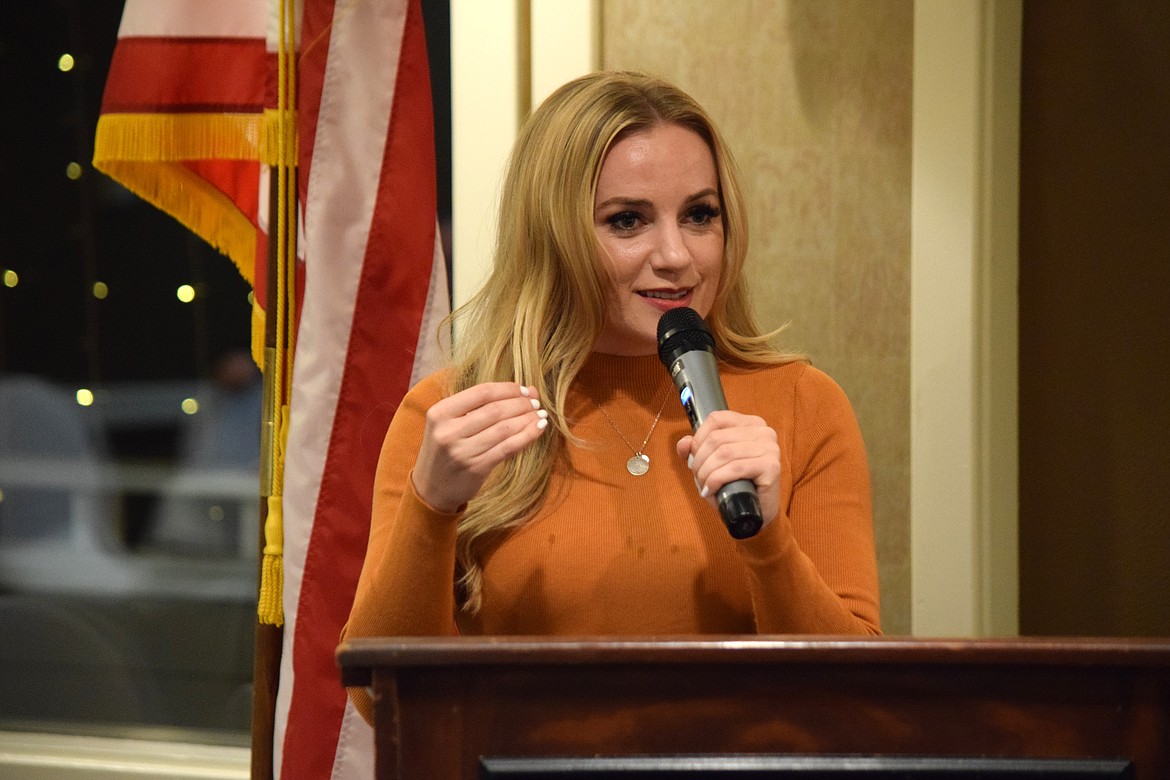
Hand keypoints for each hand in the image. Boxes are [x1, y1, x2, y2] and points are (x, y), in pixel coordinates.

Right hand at [412, 383, 547, 512]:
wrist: (431, 488)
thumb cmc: (445, 449)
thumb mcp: (449, 423)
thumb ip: (480, 406)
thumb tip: (525, 390)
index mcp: (440, 412)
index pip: (481, 392)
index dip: (507, 389)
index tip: (523, 389)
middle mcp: (449, 431)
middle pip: (495, 410)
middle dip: (521, 403)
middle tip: (535, 402)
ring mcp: (462, 452)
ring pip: (504, 429)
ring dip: (527, 418)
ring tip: (540, 414)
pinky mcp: (477, 468)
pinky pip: (508, 448)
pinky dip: (527, 436)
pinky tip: (539, 428)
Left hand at [676, 410, 780, 525]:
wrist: (755, 513)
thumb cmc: (734, 486)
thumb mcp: (711, 464)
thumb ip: (695, 449)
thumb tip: (684, 443)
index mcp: (750, 423)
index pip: (716, 419)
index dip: (698, 439)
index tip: (692, 457)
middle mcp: (763, 431)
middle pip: (717, 438)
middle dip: (700, 460)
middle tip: (698, 476)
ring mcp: (770, 448)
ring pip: (724, 453)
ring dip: (706, 472)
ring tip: (704, 485)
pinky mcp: (771, 466)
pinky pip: (734, 468)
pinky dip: (716, 480)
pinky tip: (710, 490)